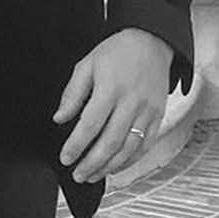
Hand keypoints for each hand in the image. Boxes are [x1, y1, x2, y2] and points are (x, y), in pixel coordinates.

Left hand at [54, 29, 171, 182]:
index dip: (76, 145)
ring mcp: (147, 111)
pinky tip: (117, 167)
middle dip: (92, 163)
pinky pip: (145, 144)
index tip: (65, 158)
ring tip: (93, 176)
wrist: (152, 42)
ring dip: (110, 166)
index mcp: (111, 89)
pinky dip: (131, 160)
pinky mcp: (158, 116)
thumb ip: (72, 94)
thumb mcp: (86, 65)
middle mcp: (131, 103)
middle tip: (78, 174)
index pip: (90, 125)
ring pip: (129, 148)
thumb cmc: (117, 52)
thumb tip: (60, 118)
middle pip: (110, 142)